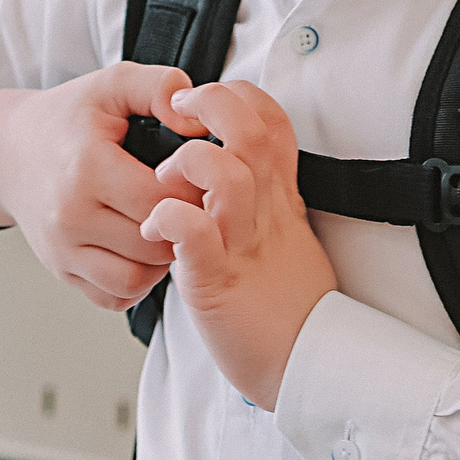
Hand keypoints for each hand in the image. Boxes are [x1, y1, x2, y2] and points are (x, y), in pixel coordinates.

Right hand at [0, 64, 207, 311]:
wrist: (9, 150)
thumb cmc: (67, 117)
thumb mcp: (113, 84)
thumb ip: (161, 86)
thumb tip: (197, 120)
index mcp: (88, 167)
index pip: (164, 201)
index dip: (194, 192)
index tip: (198, 179)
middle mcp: (70, 216)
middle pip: (155, 244)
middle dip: (184, 228)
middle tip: (193, 206)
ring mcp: (62, 249)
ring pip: (137, 280)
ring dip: (162, 260)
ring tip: (169, 227)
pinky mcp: (61, 270)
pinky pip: (114, 296)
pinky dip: (136, 281)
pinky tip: (142, 249)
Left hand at [139, 81, 338, 407]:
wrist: (304, 362)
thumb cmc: (286, 306)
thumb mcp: (287, 236)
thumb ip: (264, 198)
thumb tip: (234, 168)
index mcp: (279, 196)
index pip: (271, 121)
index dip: (239, 96)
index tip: (204, 101)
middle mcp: (265, 210)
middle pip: (250, 131)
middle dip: (212, 105)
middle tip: (180, 113)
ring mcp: (243, 243)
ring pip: (228, 174)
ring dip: (189, 163)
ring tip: (165, 179)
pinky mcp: (218, 280)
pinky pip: (194, 234)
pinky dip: (168, 218)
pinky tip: (154, 225)